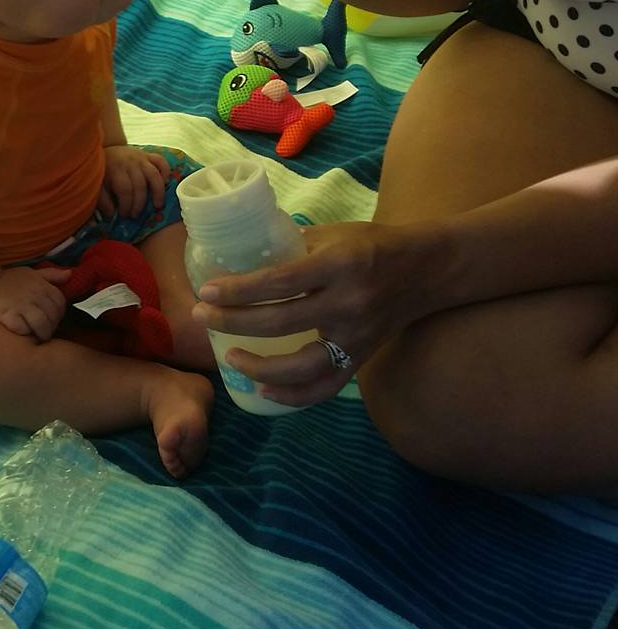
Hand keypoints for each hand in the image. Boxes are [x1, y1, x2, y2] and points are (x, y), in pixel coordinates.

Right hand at [0, 267, 68, 340]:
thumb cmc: (8, 281)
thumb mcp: (31, 273)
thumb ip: (51, 274)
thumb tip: (70, 274)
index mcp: (41, 284)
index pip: (60, 303)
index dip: (59, 313)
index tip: (53, 318)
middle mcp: (34, 295)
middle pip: (53, 316)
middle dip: (52, 326)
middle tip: (46, 330)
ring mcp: (21, 306)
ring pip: (42, 325)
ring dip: (43, 334)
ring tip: (39, 336)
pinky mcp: (8, 317)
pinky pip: (24, 330)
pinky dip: (26, 334)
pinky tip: (24, 334)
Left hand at [98, 145, 169, 217]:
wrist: (106, 148)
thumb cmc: (102, 170)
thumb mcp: (98, 184)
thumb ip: (103, 200)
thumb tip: (111, 214)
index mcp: (115, 169)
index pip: (125, 190)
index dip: (126, 205)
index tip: (124, 214)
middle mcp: (130, 163)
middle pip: (140, 185)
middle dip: (139, 204)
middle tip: (135, 215)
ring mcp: (141, 158)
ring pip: (154, 175)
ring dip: (158, 192)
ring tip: (158, 206)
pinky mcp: (148, 155)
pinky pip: (161, 161)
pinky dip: (166, 172)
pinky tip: (166, 183)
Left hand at [192, 221, 440, 405]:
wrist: (428, 270)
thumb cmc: (372, 244)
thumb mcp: (333, 234)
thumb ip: (291, 246)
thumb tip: (241, 254)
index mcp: (338, 265)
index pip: (279, 281)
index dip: (239, 290)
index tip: (207, 291)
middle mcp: (348, 303)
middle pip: (280, 323)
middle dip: (232, 322)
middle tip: (200, 317)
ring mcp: (356, 336)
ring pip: (301, 365)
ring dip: (257, 365)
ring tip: (227, 355)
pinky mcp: (362, 358)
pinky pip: (324, 386)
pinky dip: (292, 394)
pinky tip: (262, 389)